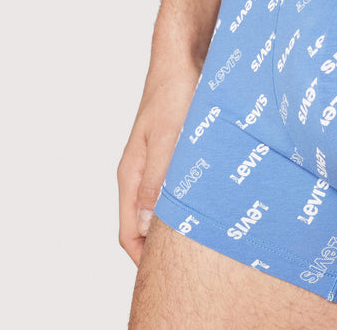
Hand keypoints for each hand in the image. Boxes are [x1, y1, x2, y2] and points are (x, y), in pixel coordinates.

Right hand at [117, 64, 200, 265]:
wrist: (182, 60)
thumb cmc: (173, 94)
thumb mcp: (168, 139)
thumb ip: (157, 181)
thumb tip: (146, 224)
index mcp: (131, 174)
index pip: (128, 231)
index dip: (143, 258)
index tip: (168, 275)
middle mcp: (141, 173)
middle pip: (144, 223)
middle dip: (162, 245)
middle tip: (192, 260)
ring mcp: (157, 163)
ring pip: (161, 205)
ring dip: (177, 222)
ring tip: (204, 236)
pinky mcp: (173, 152)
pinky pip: (175, 186)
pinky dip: (187, 199)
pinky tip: (208, 202)